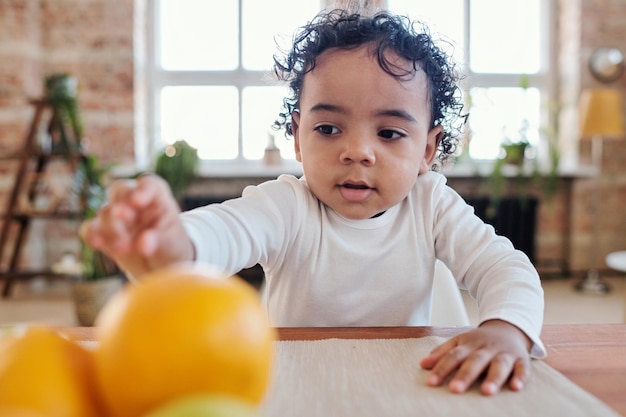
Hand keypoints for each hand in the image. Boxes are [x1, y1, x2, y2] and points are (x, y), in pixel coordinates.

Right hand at [79, 174, 194, 278]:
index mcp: (157, 197)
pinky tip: (97, 243)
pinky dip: (92, 234)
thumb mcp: (173, 245)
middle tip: (123, 217)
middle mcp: (134, 201)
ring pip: (105, 211)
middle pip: (120, 191)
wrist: (161, 267)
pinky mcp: (104, 233)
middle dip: (120, 204)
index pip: (148, 185)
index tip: (138, 201)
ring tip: (124, 248)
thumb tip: (144, 243)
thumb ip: (160, 242)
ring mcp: (117, 216)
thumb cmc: (172, 249)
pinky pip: (91, 228)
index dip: (141, 190)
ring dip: (111, 227)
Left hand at [419, 320, 531, 394]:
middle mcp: (486, 348)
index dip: (441, 368)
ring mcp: (504, 353)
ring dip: (493, 377)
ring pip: (499, 364)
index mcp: (469, 344)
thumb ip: (442, 353)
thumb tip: (422, 364)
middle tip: (455, 389)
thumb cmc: (480, 340)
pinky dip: (520, 377)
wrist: (508, 327)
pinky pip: (523, 368)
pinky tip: (516, 387)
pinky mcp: (521, 359)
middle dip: (465, 375)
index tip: (431, 382)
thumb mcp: (460, 342)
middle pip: (474, 361)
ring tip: (486, 391)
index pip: (453, 356)